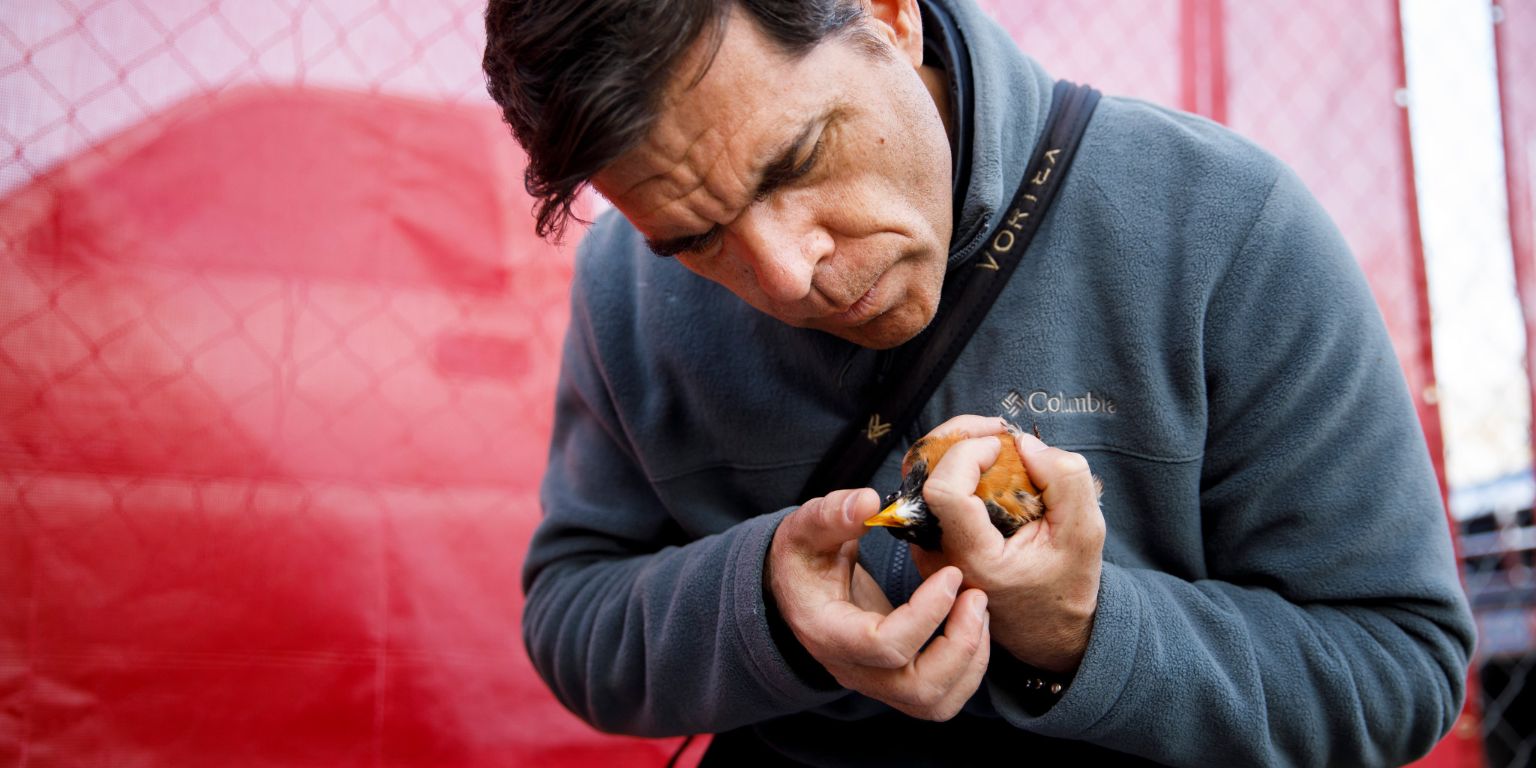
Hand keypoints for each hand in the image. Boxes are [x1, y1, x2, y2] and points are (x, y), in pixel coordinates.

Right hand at [767, 487, 990, 720]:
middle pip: (917, 688)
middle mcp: (851, 668)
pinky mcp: (896, 682)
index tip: (951, 573)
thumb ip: (832, 514)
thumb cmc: (804, 557)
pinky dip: (969, 669)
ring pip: (934, 702)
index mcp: (827, 632)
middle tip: (976, 597)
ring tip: (978, 610)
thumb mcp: (806, 527)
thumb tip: (869, 502)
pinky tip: (972, 624)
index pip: (883, 645)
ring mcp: (875, 682)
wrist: (796, 588)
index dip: (926, 614)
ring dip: (970, 661)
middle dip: (960, 646)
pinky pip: (941, 698)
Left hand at [908, 415, 1104, 673]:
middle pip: (923, 475)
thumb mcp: (1086, 533)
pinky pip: (930, 491)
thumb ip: (1065, 480)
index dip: (967, 453)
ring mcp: (928, 550)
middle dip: (959, 437)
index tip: (1002, 445)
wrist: (1048, 628)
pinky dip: (956, 467)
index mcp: (975, 560)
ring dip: (956, 449)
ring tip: (997, 443)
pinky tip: (988, 464)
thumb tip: (1023, 443)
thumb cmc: (1066, 584)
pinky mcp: (930, 542)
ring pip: (922, 478)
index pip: (943, 493)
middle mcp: (939, 557)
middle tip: (998, 430)